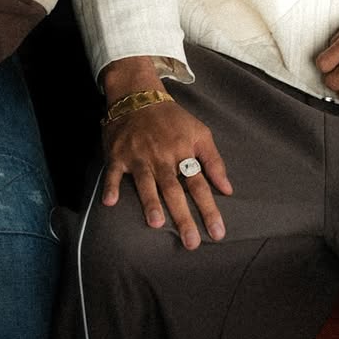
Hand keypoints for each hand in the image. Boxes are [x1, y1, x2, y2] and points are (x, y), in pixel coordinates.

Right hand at [99, 58, 231, 248]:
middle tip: (191, 243)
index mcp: (182, 152)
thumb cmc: (172, 119)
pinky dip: (110, 186)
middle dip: (183, 216)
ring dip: (150, 201)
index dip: (208, 209)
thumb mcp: (199, 132)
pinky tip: (110, 203)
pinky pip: (112, 172)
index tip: (217, 233)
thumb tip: (228, 190)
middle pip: (174, 189)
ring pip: (146, 181)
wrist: (138, 95)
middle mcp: (161, 157)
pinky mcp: (118, 154)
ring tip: (156, 223)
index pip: (199, 184)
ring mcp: (138, 156)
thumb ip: (214, 161)